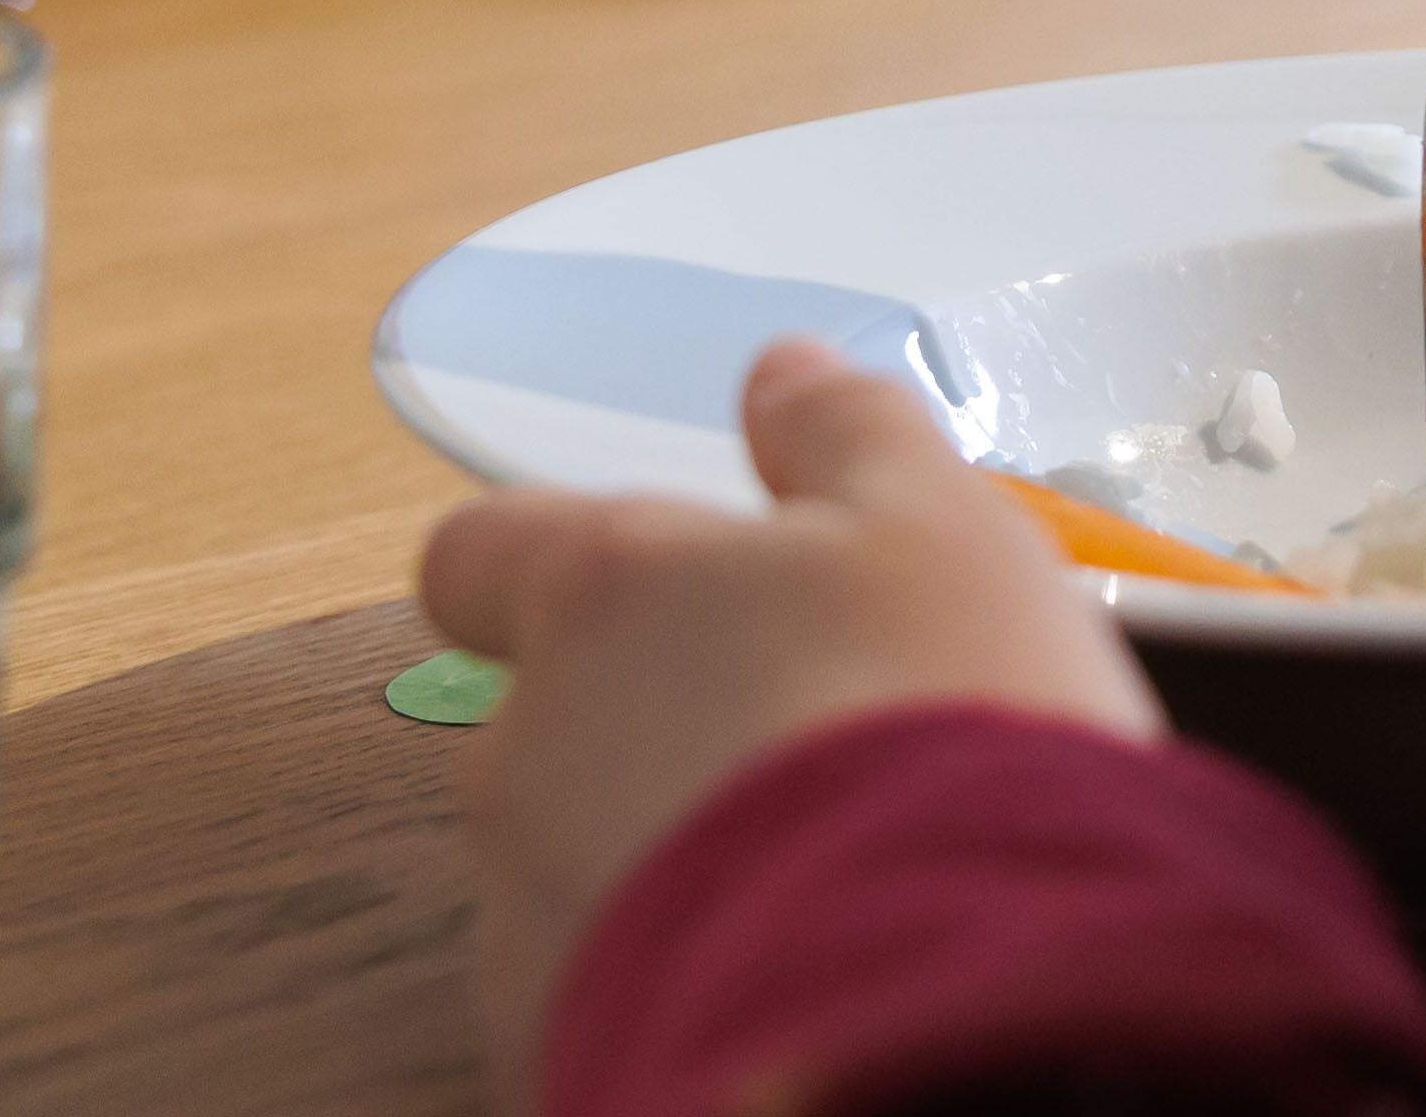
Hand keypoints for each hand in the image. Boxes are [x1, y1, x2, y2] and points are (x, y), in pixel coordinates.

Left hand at [421, 342, 1160, 1089]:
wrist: (932, 1004)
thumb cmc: (932, 740)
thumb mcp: (940, 525)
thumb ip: (846, 435)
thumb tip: (786, 377)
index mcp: (606, 596)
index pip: (485, 550)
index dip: (555, 563)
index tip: (646, 584)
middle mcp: (532, 752)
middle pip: (552, 723)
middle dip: (656, 732)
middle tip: (808, 747)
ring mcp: (534, 917)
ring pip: (582, 866)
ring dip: (674, 861)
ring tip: (833, 879)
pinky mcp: (558, 1048)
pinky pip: (612, 993)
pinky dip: (690, 979)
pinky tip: (806, 974)